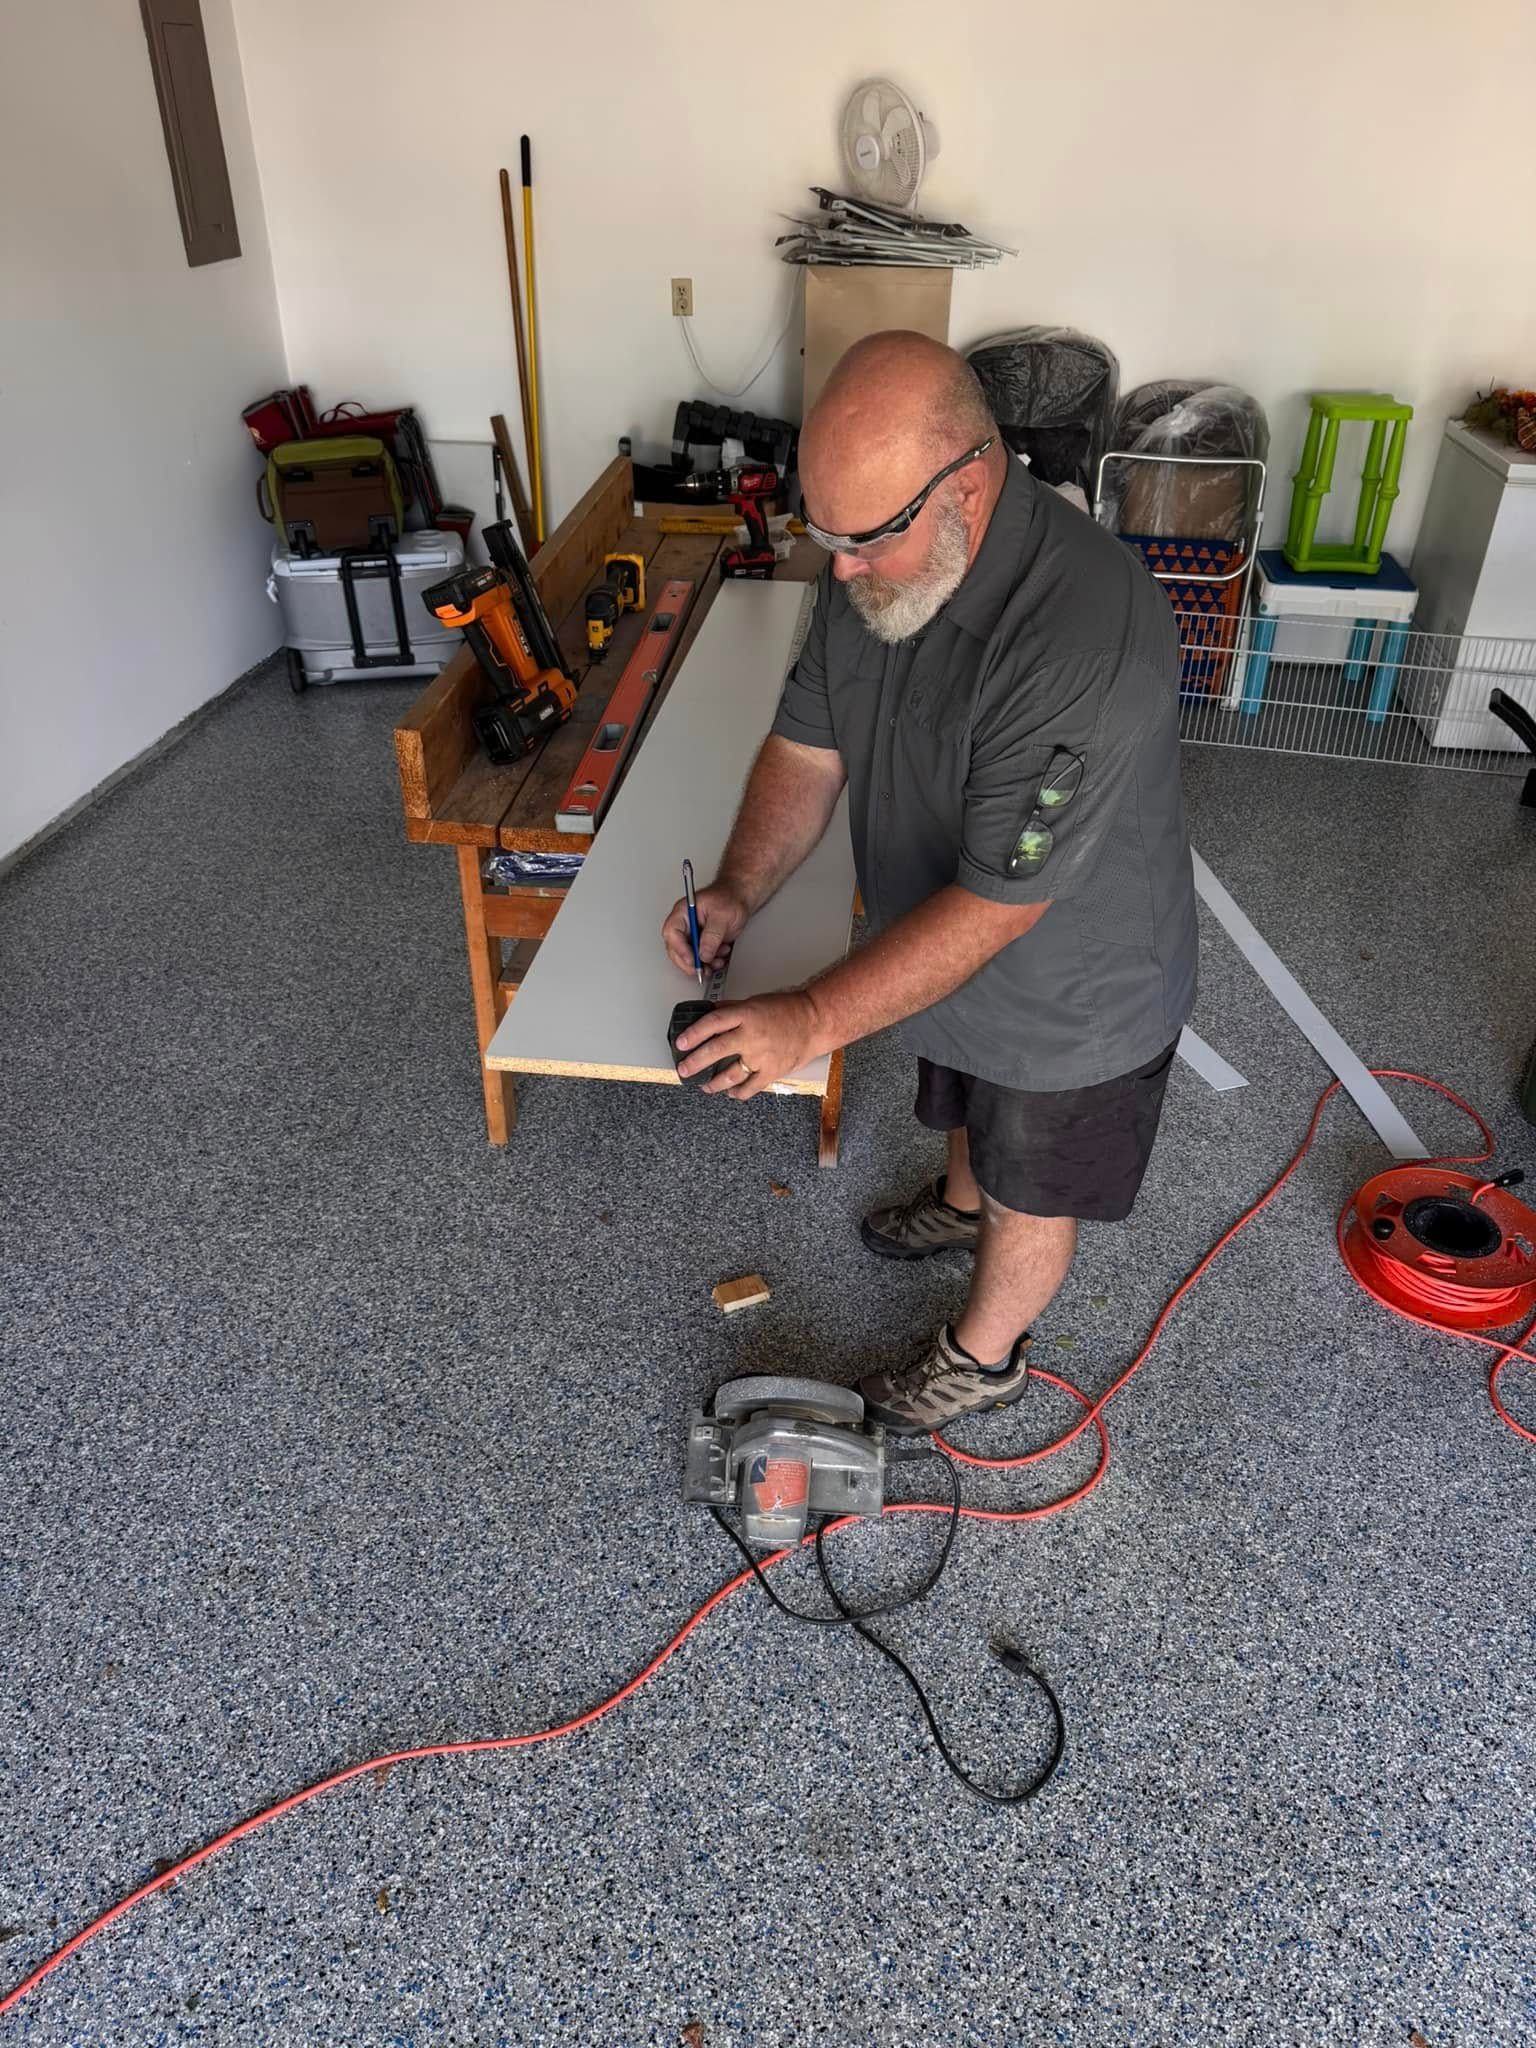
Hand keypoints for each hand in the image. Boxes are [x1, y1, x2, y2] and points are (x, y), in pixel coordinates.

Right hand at [662, 879, 748, 976]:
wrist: (740, 898)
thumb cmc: (730, 898)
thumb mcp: (722, 915)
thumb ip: (712, 935)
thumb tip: (703, 954)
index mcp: (684, 912)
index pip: (672, 933)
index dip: (680, 949)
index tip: (692, 960)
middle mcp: (685, 924)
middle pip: (675, 948)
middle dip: (689, 962)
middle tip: (701, 970)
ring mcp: (692, 934)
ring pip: (687, 956)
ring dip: (702, 964)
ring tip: (717, 961)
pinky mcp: (701, 942)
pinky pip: (700, 958)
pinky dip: (710, 962)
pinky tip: (720, 957)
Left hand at [674, 990, 820, 1098]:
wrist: (815, 1021)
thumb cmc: (786, 1009)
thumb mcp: (755, 1002)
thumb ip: (732, 1010)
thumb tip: (708, 1013)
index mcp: (746, 1014)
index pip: (713, 1022)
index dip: (694, 1033)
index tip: (680, 1043)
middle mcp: (752, 1035)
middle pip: (717, 1050)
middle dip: (696, 1062)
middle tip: (684, 1069)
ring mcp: (762, 1056)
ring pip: (731, 1074)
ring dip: (714, 1083)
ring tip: (704, 1086)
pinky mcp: (772, 1070)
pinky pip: (751, 1087)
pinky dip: (738, 1092)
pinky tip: (731, 1093)